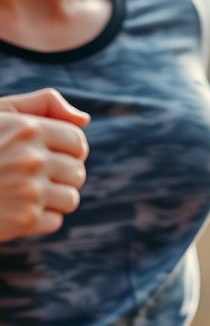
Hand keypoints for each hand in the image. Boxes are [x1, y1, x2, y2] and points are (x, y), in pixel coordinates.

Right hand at [0, 88, 89, 241]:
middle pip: (78, 172)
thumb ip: (43, 105)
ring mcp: (30, 191)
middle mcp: (31, 159)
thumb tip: (85, 119)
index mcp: (27, 128)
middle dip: (62, 175)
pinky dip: (40, 218)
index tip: (53, 153)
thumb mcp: (1, 114)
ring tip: (27, 192)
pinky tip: (18, 208)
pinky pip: (56, 221)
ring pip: (71, 198)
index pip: (77, 140)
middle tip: (35, 175)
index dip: (69, 149)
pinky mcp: (26, 220)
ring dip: (54, 198)